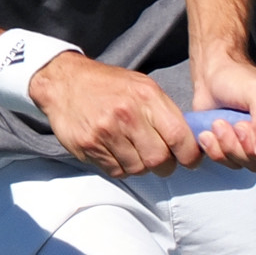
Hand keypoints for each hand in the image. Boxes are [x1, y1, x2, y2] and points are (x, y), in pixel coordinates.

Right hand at [28, 52, 200, 178]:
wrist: (65, 82)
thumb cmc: (108, 85)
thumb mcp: (142, 86)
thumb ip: (164, 112)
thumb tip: (188, 141)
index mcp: (146, 96)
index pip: (179, 135)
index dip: (190, 155)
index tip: (190, 160)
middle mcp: (127, 114)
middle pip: (159, 159)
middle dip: (164, 165)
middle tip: (160, 160)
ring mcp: (106, 131)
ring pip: (138, 169)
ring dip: (140, 166)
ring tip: (133, 150)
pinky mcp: (89, 146)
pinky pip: (116, 171)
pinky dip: (121, 167)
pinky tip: (116, 151)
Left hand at [189, 59, 255, 171]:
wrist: (211, 77)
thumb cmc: (239, 77)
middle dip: (253, 147)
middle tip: (239, 124)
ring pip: (254, 164)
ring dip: (232, 146)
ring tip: (220, 123)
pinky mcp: (240, 150)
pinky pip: (233, 164)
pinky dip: (218, 150)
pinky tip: (211, 132)